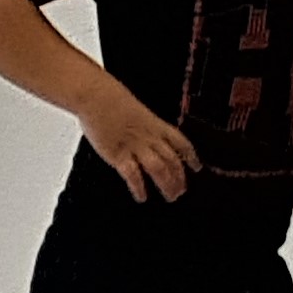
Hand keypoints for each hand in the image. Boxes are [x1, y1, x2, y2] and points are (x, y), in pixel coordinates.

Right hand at [79, 91, 198, 202]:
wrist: (96, 96)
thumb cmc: (111, 100)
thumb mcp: (137, 111)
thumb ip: (145, 126)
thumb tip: (149, 138)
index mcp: (156, 125)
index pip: (181, 143)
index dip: (191, 156)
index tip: (196, 167)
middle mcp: (149, 137)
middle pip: (173, 160)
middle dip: (180, 178)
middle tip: (181, 191)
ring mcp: (134, 146)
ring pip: (159, 169)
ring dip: (167, 184)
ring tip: (170, 196)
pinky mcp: (118, 154)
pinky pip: (133, 174)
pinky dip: (139, 188)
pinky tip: (142, 196)